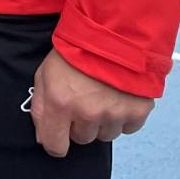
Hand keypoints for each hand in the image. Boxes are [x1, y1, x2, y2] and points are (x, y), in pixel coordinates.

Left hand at [28, 48, 152, 157]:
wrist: (115, 32)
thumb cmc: (76, 50)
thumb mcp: (45, 75)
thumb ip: (41, 108)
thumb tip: (42, 138)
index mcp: (61, 103)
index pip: (55, 146)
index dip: (55, 142)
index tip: (58, 136)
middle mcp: (89, 113)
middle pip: (82, 139)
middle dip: (80, 124)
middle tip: (83, 101)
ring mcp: (115, 113)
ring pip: (106, 135)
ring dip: (103, 122)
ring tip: (102, 96)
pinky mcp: (139, 110)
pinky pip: (128, 128)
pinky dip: (124, 117)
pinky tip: (119, 98)